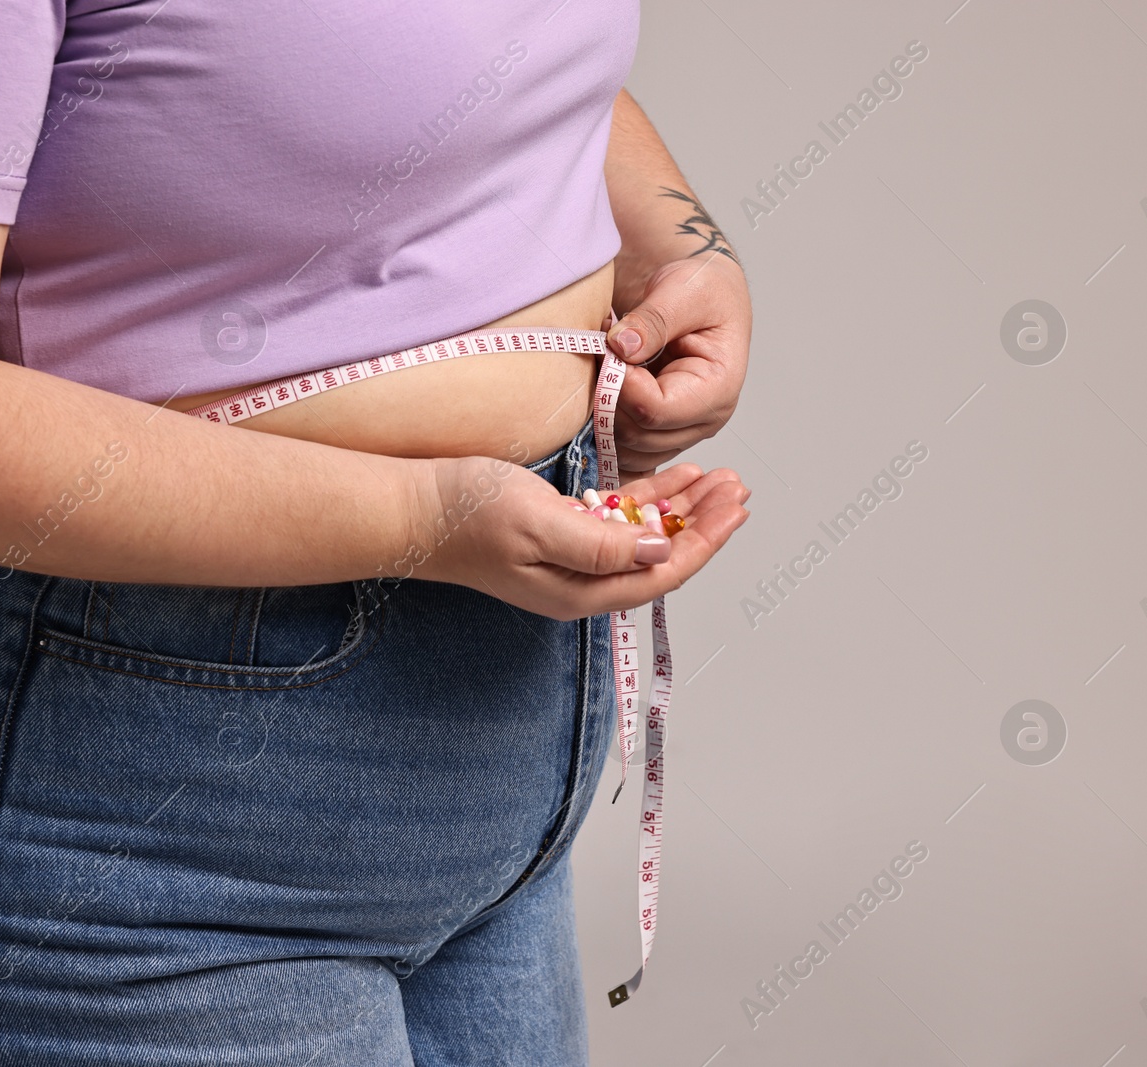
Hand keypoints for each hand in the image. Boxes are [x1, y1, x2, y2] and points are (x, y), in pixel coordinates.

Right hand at [411, 456, 749, 620]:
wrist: (408, 507)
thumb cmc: (464, 514)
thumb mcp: (539, 522)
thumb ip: (602, 542)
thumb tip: (661, 549)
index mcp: (578, 590)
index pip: (661, 571)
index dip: (704, 540)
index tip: (734, 508)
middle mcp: (578, 582)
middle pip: (659, 556)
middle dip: (703, 522)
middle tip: (738, 487)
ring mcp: (565, 559)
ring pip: (641, 537)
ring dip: (680, 508)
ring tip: (716, 480)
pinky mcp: (553, 534)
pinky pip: (614, 522)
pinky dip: (646, 501)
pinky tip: (670, 483)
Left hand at [603, 252, 751, 477]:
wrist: (698, 294)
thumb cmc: (700, 289)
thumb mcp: (682, 291)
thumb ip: (653, 320)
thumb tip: (621, 346)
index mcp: (717, 389)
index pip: (656, 411)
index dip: (620, 386)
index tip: (606, 349)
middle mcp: (702, 421)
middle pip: (636, 435)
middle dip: (605, 397)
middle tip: (596, 353)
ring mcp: (679, 432)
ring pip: (624, 450)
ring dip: (599, 415)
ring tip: (599, 369)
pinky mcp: (657, 433)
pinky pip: (622, 453)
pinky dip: (601, 431)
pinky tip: (595, 394)